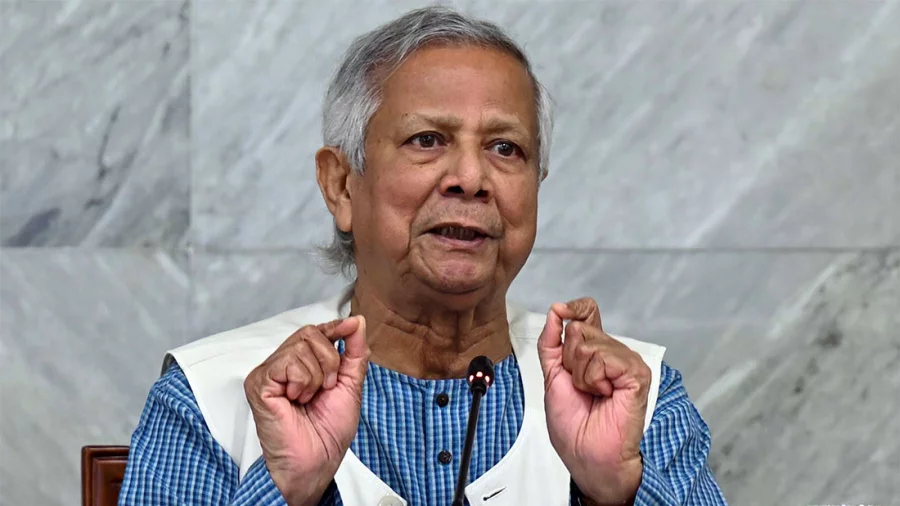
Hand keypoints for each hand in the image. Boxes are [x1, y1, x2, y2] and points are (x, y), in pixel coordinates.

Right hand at [244, 316, 369, 505]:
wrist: (317, 459)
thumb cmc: (328, 430)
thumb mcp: (350, 384)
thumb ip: (354, 352)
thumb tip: (357, 321)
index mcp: (302, 364)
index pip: (315, 331)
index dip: (333, 327)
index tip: (351, 325)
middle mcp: (282, 365)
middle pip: (309, 332)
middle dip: (329, 360)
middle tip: (326, 388)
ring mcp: (268, 372)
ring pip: (300, 347)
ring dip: (316, 377)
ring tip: (309, 399)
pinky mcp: (258, 382)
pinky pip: (288, 363)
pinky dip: (302, 383)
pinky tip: (296, 401)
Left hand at [537, 299, 649, 504]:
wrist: (587, 454)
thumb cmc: (574, 426)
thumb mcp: (552, 377)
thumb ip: (551, 343)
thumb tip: (555, 311)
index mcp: (595, 352)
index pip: (588, 313)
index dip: (574, 309)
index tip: (561, 311)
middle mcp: (613, 353)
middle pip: (579, 329)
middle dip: (569, 361)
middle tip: (581, 387)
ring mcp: (626, 362)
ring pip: (588, 345)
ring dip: (581, 375)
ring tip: (593, 395)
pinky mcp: (636, 373)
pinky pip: (603, 358)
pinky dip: (594, 379)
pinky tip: (604, 395)